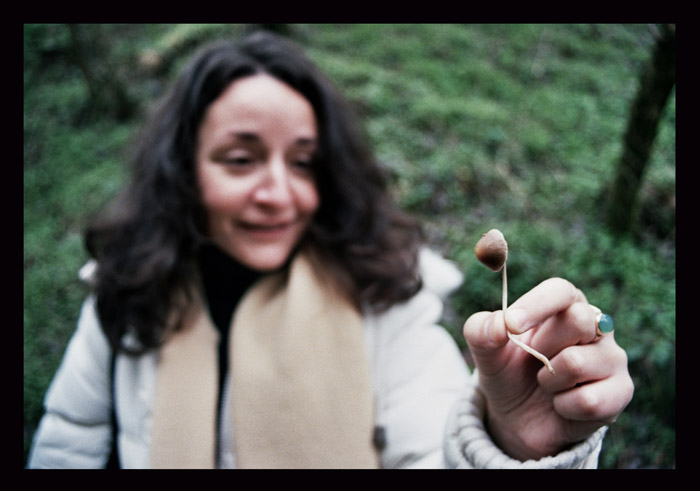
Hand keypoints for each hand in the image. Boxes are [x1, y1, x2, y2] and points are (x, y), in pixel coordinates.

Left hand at [463, 277, 633, 460]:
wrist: (519, 420)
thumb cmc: (508, 373)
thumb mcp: (485, 352)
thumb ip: (481, 331)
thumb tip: (499, 323)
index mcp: (564, 305)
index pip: (561, 290)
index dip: (537, 304)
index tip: (511, 324)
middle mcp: (596, 325)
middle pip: (578, 320)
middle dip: (542, 348)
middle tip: (534, 361)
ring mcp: (612, 357)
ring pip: (577, 363)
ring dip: (548, 381)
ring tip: (548, 383)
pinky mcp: (621, 391)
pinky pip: (589, 400)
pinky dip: (563, 406)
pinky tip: (562, 404)